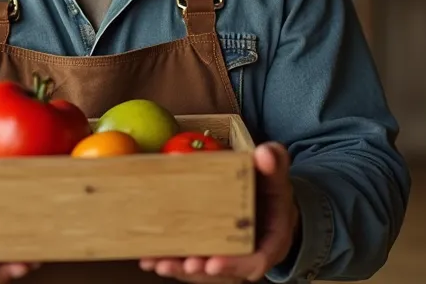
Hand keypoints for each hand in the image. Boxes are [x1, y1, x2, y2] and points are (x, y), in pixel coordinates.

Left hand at [138, 142, 299, 282]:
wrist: (266, 200)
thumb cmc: (271, 190)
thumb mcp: (276, 175)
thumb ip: (274, 164)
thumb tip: (264, 154)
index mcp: (270, 241)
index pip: (256, 260)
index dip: (234, 264)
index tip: (213, 263)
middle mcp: (247, 254)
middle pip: (223, 271)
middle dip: (200, 270)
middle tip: (182, 264)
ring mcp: (226, 256)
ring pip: (203, 270)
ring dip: (179, 269)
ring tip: (158, 263)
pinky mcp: (208, 251)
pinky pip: (189, 260)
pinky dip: (170, 259)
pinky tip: (150, 257)